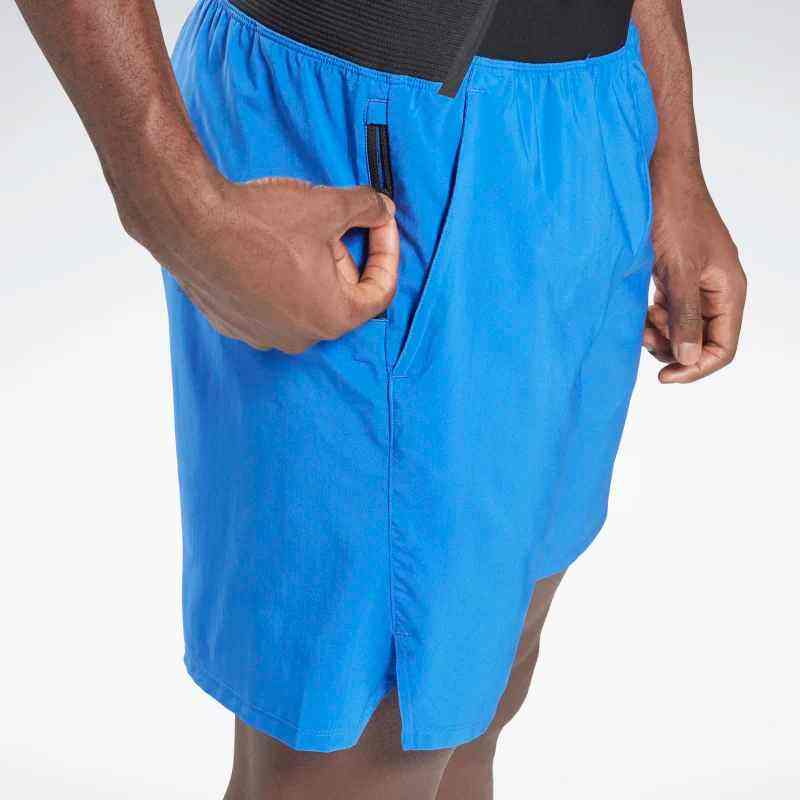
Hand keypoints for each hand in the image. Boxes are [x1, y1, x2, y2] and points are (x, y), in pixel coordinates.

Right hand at [135, 174, 398, 353]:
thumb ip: (367, 207)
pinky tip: (262, 249)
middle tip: (329, 221)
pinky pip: (268, 304)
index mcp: (332, 317)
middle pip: (339, 296)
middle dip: (343, 257)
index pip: (380, 293)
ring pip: (303, 301)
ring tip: (293, 232)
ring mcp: (264, 336)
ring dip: (309, 269)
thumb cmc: (260, 221)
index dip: (387, 253)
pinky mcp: (234, 325)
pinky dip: (276, 280)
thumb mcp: (327, 205)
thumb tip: (383, 208)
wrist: (188, 224)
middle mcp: (301, 337)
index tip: (380, 223)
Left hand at [643, 160, 746, 382]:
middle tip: (644, 337)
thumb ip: (685, 315)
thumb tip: (689, 357)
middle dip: (673, 348)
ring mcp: (695, 283)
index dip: (696, 367)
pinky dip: (653, 317)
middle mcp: (716, 290)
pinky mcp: (675, 276)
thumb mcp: (679, 270)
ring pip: (682, 328)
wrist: (657, 177)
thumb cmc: (673, 215)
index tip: (664, 376)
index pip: (723, 347)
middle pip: (701, 342)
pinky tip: (639, 309)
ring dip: (660, 334)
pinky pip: (668, 311)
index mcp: (728, 290)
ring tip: (640, 321)